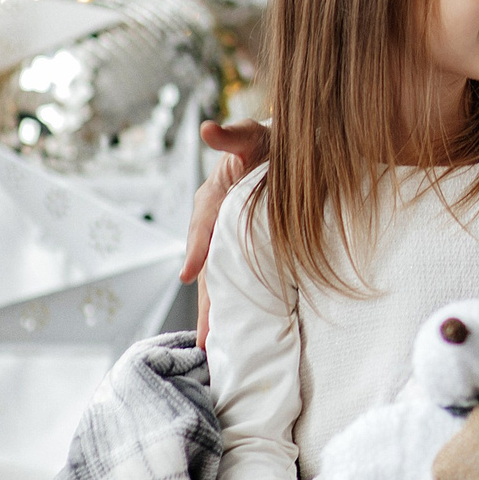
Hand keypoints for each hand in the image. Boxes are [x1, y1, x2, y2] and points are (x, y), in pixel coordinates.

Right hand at [183, 118, 271, 346]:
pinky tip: (235, 333)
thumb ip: (232, 137)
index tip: (189, 274)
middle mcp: (216, 226)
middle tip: (203, 340)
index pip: (202, 224)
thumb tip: (209, 128)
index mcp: (213, 198)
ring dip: (217, 315)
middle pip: (207, 269)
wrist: (289, 152)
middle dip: (205, 304)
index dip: (197, 247)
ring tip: (212, 351)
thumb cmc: (267, 142)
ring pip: (220, 283)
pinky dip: (236, 307)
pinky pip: (238, 283)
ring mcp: (231, 244)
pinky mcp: (247, 255)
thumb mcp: (250, 136)